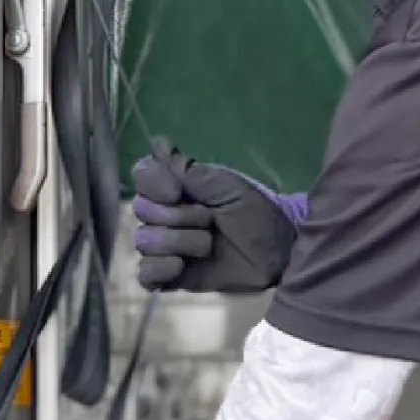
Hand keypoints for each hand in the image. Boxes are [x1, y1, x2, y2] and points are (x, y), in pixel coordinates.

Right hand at [129, 138, 304, 293]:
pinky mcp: (171, 276)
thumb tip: (158, 143)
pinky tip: (181, 266)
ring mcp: (166, 246)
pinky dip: (159, 269)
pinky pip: (145, 274)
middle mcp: (165, 214)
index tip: (178, 192)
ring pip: (144, 242)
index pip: (141, 176)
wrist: (278, 250)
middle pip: (142, 210)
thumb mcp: (226, 186)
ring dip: (178, 242)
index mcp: (176, 187)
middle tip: (210, 220)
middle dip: (178, 217)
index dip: (153, 184)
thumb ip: (189, 170)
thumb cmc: (256, 211)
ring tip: (208, 246)